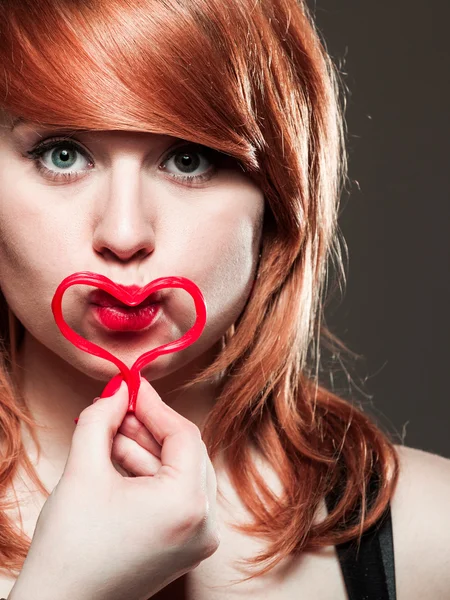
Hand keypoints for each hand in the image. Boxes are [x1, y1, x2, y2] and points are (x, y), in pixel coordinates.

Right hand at [9, 378, 219, 599]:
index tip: (133, 386)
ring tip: (111, 431)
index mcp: (188, 505)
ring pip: (180, 473)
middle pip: (186, 453)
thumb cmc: (70, 548)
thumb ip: (103, 419)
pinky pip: (175, 496)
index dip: (156, 405)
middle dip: (150, 426)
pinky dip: (149, 475)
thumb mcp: (84, 470)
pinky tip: (119, 457)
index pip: (184, 435)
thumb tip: (120, 390)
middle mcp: (204, 524)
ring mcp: (198, 539)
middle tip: (120, 406)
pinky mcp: (185, 547)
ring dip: (146, 448)